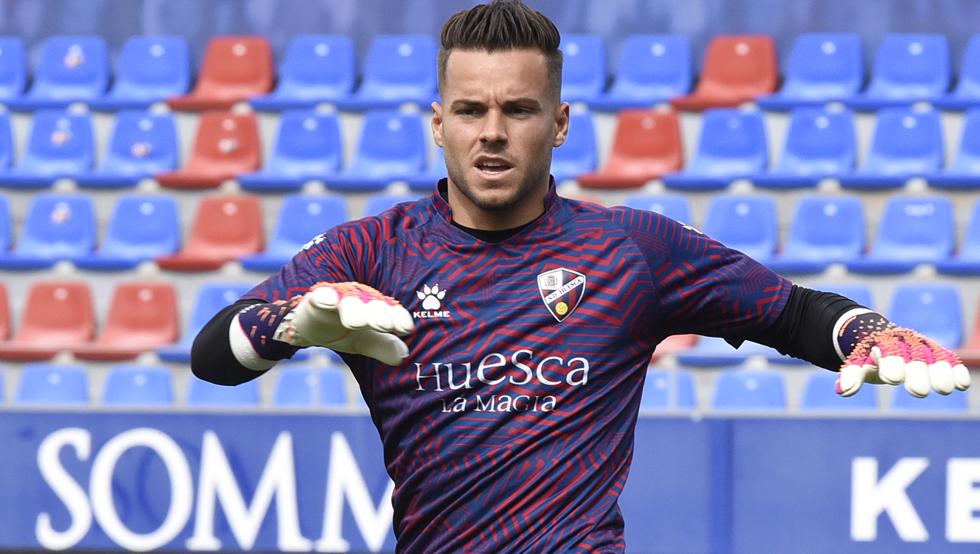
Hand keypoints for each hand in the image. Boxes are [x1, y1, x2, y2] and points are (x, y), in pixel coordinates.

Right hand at [276, 282, 414, 365]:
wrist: (308, 325)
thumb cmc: (342, 330)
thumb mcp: (363, 342)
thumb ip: (383, 347)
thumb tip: (403, 356)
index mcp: (375, 308)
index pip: (390, 312)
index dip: (398, 318)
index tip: (405, 328)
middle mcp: (360, 300)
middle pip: (371, 304)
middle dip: (379, 313)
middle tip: (385, 324)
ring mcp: (338, 298)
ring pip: (348, 302)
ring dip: (354, 310)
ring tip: (357, 322)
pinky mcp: (317, 298)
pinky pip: (321, 296)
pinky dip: (325, 297)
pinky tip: (328, 300)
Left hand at [837, 326, 969, 397]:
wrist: (878, 333)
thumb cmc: (868, 354)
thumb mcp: (858, 361)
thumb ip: (852, 374)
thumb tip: (842, 391)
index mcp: (882, 341)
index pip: (887, 350)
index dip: (890, 362)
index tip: (892, 378)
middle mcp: (904, 340)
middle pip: (914, 354)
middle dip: (916, 371)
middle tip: (917, 391)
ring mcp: (921, 344)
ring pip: (934, 355)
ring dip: (940, 371)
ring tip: (945, 389)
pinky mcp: (935, 350)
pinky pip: (947, 357)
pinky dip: (955, 369)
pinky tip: (962, 385)